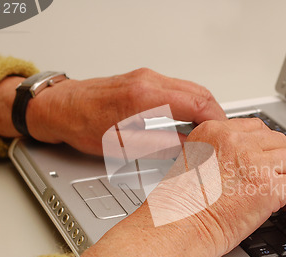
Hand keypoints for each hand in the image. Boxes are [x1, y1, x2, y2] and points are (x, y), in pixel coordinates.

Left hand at [0, 68, 225, 154]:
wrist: (60, 107)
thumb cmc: (82, 124)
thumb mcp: (123, 146)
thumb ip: (161, 146)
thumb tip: (189, 150)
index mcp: (146, 97)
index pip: (197, 103)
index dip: (217, 121)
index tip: (224, 135)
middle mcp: (149, 81)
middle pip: (199, 92)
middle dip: (216, 114)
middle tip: (221, 136)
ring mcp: (147, 77)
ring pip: (191, 88)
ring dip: (204, 108)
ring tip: (207, 131)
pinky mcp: (144, 80)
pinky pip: (178, 88)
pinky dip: (191, 103)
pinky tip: (189, 119)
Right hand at [145, 118, 285, 256]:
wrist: (177, 227)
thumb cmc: (179, 206)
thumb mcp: (191, 164)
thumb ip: (218, 155)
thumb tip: (242, 164)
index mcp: (215, 132)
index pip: (256, 128)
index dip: (266, 148)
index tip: (268, 161)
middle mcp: (235, 141)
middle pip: (279, 141)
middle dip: (281, 161)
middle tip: (279, 179)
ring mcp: (253, 162)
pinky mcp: (268, 187)